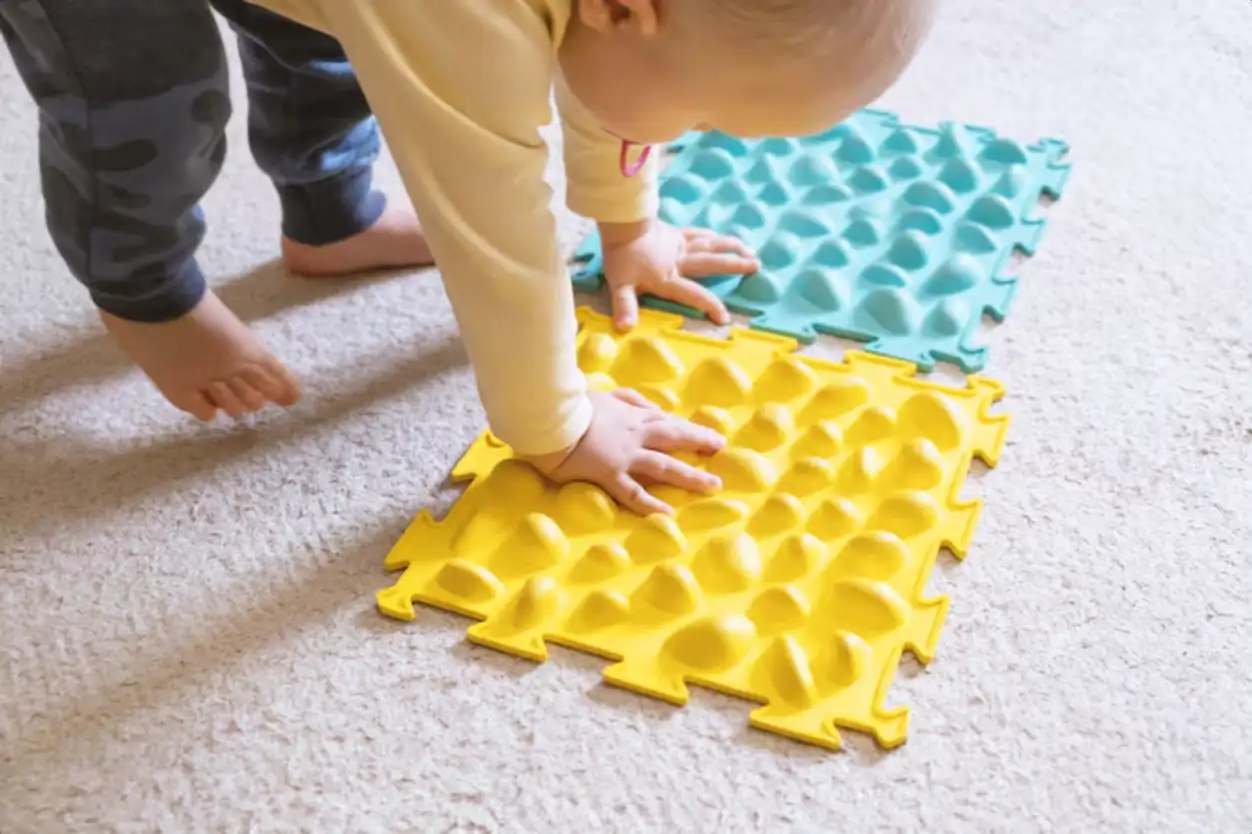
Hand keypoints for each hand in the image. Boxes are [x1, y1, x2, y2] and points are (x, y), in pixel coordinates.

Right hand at [522, 388, 725, 515]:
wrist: (547, 415)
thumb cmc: (568, 404)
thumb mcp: (602, 392)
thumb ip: (626, 398)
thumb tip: (651, 406)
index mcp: (629, 415)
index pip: (664, 419)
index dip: (687, 426)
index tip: (705, 432)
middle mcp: (633, 434)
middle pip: (673, 437)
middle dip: (699, 442)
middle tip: (721, 448)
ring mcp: (623, 455)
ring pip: (664, 465)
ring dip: (690, 475)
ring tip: (713, 485)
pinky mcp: (608, 473)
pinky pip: (633, 492)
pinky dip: (652, 504)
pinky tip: (669, 513)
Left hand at [599, 219, 758, 329]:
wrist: (621, 222)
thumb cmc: (620, 256)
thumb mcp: (619, 284)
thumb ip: (624, 306)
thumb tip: (625, 328)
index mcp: (668, 278)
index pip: (693, 294)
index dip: (709, 306)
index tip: (725, 318)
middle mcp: (680, 261)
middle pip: (711, 264)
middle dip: (734, 266)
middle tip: (756, 266)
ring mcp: (680, 245)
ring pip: (710, 246)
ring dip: (731, 247)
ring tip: (750, 250)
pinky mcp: (675, 233)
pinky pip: (697, 234)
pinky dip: (710, 236)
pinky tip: (719, 237)